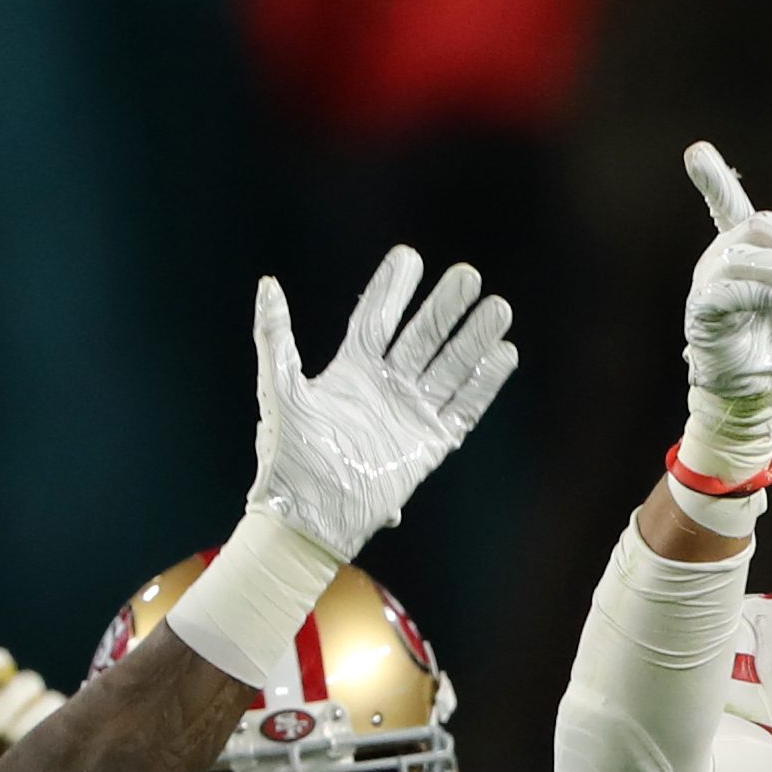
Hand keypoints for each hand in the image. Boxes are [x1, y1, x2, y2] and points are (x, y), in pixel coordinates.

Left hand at [247, 246, 516, 559]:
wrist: (306, 515)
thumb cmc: (287, 457)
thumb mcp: (277, 389)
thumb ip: (275, 336)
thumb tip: (268, 284)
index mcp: (350, 371)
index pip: (377, 319)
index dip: (393, 289)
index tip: (411, 256)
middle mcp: (385, 388)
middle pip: (423, 337)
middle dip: (445, 306)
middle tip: (468, 275)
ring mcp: (409, 415)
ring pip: (449, 367)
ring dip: (473, 338)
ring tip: (498, 306)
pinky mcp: (429, 445)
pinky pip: (463, 408)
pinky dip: (483, 384)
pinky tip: (503, 354)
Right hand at [677, 141, 771, 481]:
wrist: (768, 399)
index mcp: (749, 253)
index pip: (729, 206)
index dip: (713, 181)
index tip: (694, 152)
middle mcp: (722, 261)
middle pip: (757, 223)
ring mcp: (709, 285)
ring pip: (744, 249)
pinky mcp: (703, 312)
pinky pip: (728, 287)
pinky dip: (763, 288)